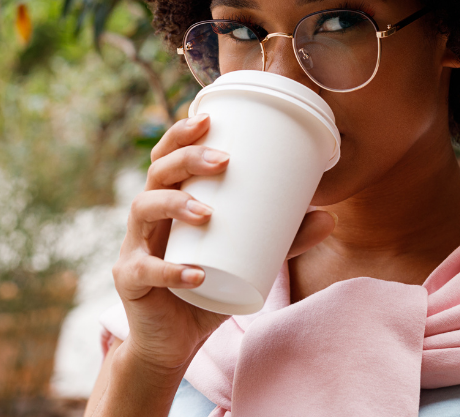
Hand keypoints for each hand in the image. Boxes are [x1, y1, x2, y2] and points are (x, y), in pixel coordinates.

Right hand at [112, 114, 337, 372]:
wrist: (173, 342)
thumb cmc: (209, 290)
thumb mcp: (251, 261)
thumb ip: (284, 241)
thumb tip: (330, 218)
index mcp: (171, 202)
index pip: (168, 157)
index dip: (181, 134)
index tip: (210, 119)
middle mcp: (148, 217)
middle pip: (156, 172)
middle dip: (186, 159)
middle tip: (223, 161)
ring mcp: (135, 247)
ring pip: (143, 209)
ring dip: (175, 204)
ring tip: (208, 213)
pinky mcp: (130, 280)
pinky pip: (145, 270)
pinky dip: (170, 271)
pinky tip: (195, 275)